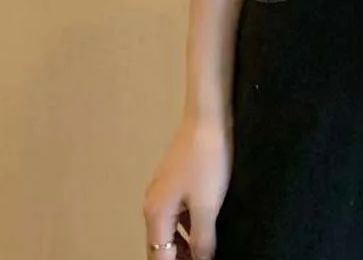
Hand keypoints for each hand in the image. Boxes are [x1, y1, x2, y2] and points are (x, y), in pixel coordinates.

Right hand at [143, 110, 232, 259]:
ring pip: (170, 229)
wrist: (208, 116)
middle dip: (178, 258)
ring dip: (184, 245)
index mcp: (156, 213)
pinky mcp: (176, 178)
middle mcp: (153, 203)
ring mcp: (164, 189)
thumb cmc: (207, 160)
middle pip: (161, 245)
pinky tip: (206, 228)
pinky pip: (179, 213)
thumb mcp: (207, 205)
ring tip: (206, 253)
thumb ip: (203, 240)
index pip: (159, 256)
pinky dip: (188, 227)